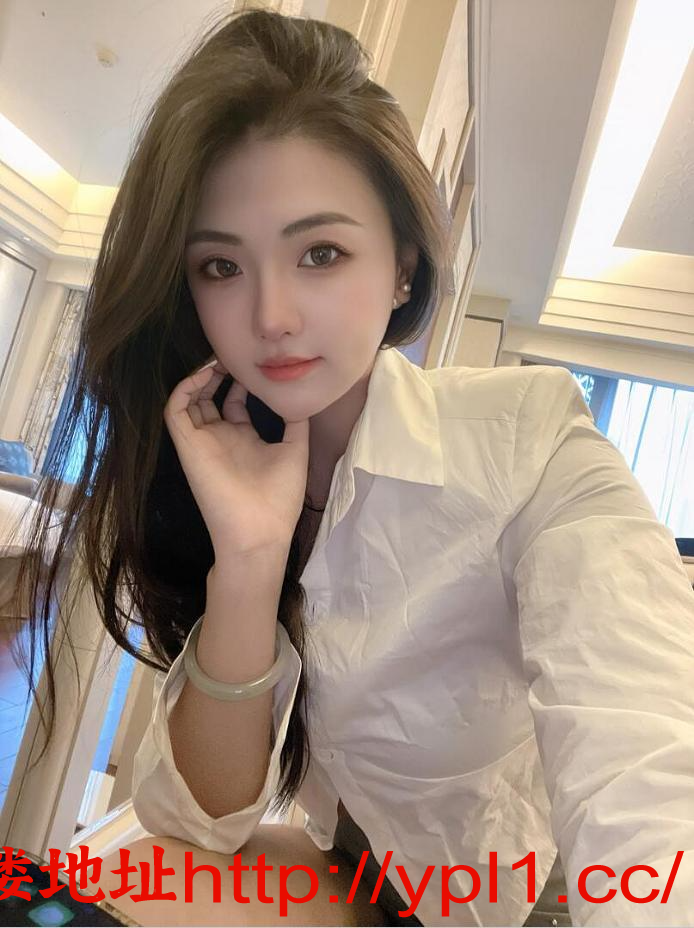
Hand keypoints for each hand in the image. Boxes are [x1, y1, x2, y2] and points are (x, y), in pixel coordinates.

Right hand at [163, 359, 309, 556]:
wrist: (259, 530)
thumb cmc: (278, 498)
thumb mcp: (294, 450)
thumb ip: (296, 423)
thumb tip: (299, 396)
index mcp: (244, 439)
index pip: (234, 402)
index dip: (240, 381)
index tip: (251, 362)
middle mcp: (220, 438)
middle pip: (209, 397)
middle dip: (217, 372)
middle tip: (231, 353)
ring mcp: (202, 441)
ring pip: (189, 400)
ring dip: (199, 376)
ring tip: (217, 359)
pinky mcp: (187, 446)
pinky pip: (175, 410)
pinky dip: (184, 388)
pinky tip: (204, 374)